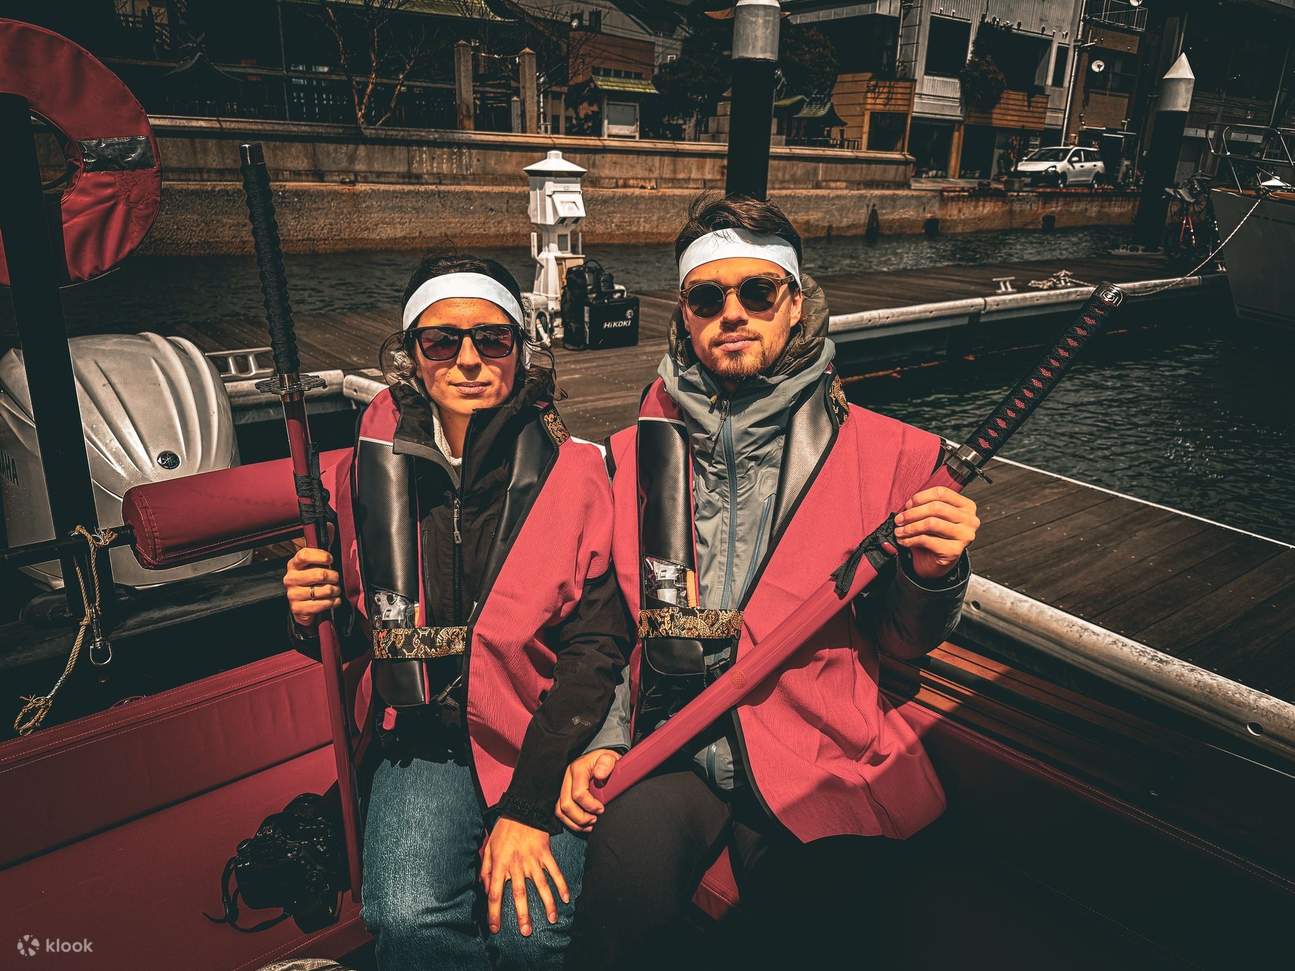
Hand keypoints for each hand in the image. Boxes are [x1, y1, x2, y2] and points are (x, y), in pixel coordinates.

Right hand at [283, 547, 340, 626]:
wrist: (303, 605)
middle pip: (320, 574)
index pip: (304, 555)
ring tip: (336, 590)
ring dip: (335, 590)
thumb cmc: (312, 582)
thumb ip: (320, 561)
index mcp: (293, 565)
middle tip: (336, 579)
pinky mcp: (298, 608)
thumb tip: (332, 559)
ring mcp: (293, 594)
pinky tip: (334, 600)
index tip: (330, 560)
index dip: (321, 556)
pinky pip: (323, 604)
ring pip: (325, 590)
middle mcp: (291, 579)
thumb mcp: (313, 567)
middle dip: (334, 577)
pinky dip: (333, 602)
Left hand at [481, 818, 568, 936]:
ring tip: (552, 920)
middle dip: (523, 914)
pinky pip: (555, 871)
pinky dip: (561, 884)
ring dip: (547, 904)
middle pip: (520, 893)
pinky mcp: (545, 853)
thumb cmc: (503, 829)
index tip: (495, 928)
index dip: (494, 912)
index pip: (495, 893)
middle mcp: (516, 864)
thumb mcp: (488, 847)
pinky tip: (566, 898)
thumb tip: (485, 890)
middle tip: (526, 932)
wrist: (522, 808)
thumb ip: (485, 870)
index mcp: (500, 864)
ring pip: (541, 885)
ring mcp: (533, 859)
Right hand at [555, 749, 619, 832]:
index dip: (590, 806)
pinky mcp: (564, 794)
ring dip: (575, 822)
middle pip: (566, 805)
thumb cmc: (604, 761)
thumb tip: (600, 774)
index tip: (601, 809)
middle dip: (581, 817)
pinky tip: (583, 825)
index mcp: (577, 769)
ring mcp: (564, 787)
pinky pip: (560, 812)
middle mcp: (567, 778)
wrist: (600, 760)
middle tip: (594, 819)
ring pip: (560, 810)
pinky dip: (571, 822)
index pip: (578, 794)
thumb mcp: (609, 758)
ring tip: (589, 824)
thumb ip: (606, 764)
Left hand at [893, 486, 978, 580]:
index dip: (921, 497)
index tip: (908, 505)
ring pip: (931, 523)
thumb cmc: (934, 535)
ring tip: (899, 531)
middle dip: (912, 513)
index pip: (942, 493)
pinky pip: (927, 540)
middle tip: (899, 519)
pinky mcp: (954, 551)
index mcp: (966, 506)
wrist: (935, 561)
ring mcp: (964, 536)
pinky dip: (910, 540)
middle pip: (936, 507)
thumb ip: (924, 506)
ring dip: (910, 527)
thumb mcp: (931, 516)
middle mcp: (970, 520)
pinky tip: (903, 541)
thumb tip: (908, 506)